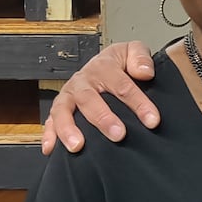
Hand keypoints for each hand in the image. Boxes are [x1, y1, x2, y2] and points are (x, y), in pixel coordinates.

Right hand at [42, 41, 157, 153]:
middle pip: (90, 99)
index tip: (152, 120)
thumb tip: (145, 73)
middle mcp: (82, 81)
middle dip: (103, 118)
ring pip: (63, 110)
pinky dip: (48, 135)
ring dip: (68, 129)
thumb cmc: (119, 64)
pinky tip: (51, 150)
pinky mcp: (59, 109)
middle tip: (119, 135)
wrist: (102, 65)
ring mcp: (68, 96)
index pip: (122, 85)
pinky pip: (50, 122)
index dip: (139, 103)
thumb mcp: (132, 52)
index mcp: (103, 67)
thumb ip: (141, 57)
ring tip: (78, 146)